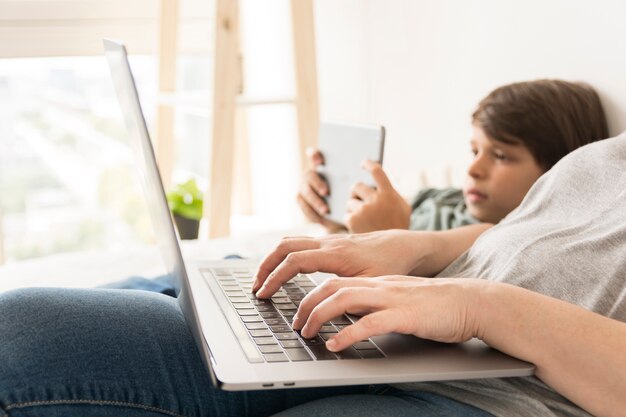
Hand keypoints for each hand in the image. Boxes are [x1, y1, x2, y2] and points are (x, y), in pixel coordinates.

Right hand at [253, 230, 426, 296]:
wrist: (405, 245)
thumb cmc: (392, 265)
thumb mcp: (373, 284)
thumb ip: (349, 296)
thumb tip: (326, 311)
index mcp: (335, 253)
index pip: (294, 261)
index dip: (275, 277)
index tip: (263, 293)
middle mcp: (328, 243)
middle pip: (284, 246)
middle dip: (265, 266)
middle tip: (256, 287)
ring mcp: (328, 240)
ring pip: (290, 242)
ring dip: (273, 259)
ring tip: (264, 279)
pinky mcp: (330, 242)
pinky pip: (299, 243)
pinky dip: (285, 255)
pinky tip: (284, 270)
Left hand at [292, 276, 484, 350]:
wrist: (473, 301)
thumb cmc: (439, 305)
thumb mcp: (401, 299)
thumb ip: (377, 303)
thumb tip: (352, 316)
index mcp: (378, 283)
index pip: (336, 282)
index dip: (313, 296)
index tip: (300, 312)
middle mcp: (381, 287)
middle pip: (332, 287)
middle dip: (308, 304)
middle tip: (296, 325)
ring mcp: (392, 299)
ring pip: (344, 300)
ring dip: (319, 316)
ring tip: (307, 333)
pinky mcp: (406, 315)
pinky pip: (370, 323)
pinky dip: (348, 334)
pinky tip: (335, 345)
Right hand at [296, 148, 346, 233]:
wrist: (341, 213)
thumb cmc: (349, 193)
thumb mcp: (354, 183)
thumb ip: (354, 174)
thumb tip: (368, 164)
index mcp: (322, 165)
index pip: (314, 154)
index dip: (314, 155)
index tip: (321, 162)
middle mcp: (310, 174)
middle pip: (309, 175)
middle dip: (317, 183)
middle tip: (327, 192)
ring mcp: (304, 187)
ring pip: (305, 192)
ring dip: (315, 202)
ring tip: (326, 210)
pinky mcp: (302, 201)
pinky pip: (304, 207)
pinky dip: (312, 213)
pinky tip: (321, 218)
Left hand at [345, 160, 411, 232]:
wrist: (396, 252)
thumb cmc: (398, 228)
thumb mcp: (403, 208)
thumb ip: (392, 192)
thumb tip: (378, 178)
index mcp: (389, 194)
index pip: (377, 171)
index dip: (369, 164)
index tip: (363, 163)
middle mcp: (376, 199)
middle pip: (357, 186)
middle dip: (356, 193)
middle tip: (360, 201)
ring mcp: (364, 210)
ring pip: (350, 201)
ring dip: (354, 208)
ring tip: (364, 220)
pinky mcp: (353, 220)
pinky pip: (346, 214)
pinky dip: (351, 220)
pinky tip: (360, 228)